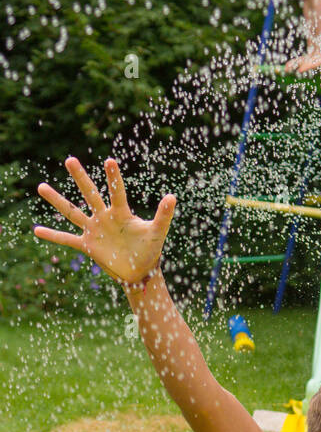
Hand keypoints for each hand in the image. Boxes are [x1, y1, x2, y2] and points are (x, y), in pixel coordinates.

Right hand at [34, 157, 175, 284]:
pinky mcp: (87, 246)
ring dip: (57, 200)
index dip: (114, 179)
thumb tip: (172, 197)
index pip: (117, 192)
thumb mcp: (157, 233)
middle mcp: (104, 217)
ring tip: (40, 186)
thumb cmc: (149, 250)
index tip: (110, 161)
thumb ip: (163, 216)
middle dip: (81, 178)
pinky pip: (67, 239)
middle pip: (90, 195)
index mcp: (121, 213)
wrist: (139, 271)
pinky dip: (53, 236)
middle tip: (70, 159)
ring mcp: (94, 230)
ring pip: (72, 212)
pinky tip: (37, 230)